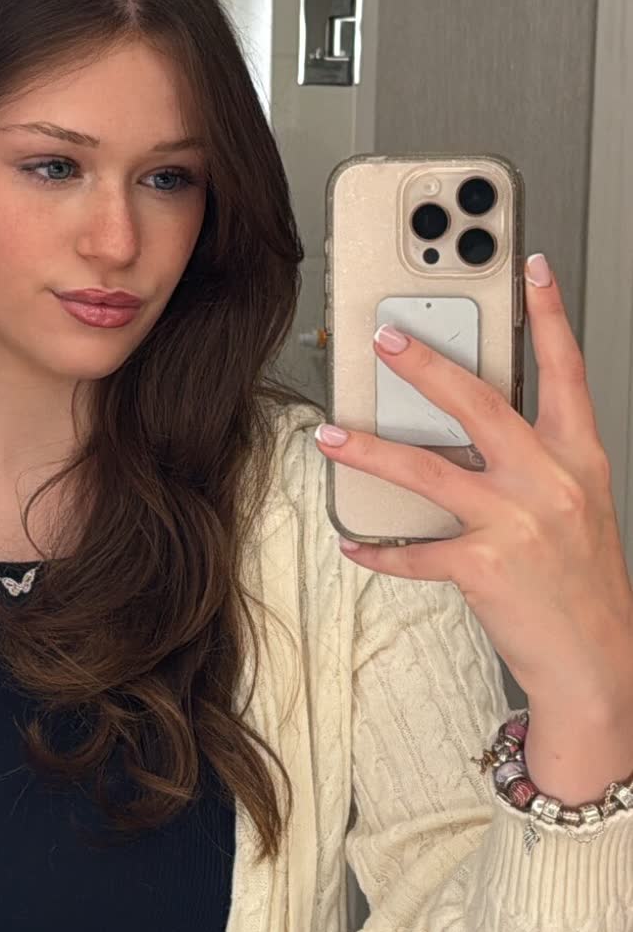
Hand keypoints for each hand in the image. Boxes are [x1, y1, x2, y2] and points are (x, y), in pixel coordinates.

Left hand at [314, 252, 632, 706]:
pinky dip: (381, 549)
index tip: (529, 269)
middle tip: (386, 337)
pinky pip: (416, 551)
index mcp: (579, 457)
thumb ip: (536, 463)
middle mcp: (550, 482)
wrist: (598, 662)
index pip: (566, 370)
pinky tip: (356, 542)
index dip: (548, 315)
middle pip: (480, 403)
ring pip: (430, 469)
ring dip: (372, 449)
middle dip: (427, 365)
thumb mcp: (577, 507)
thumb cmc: (582, 585)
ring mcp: (516, 522)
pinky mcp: (484, 567)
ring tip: (333, 435)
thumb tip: (472, 432)